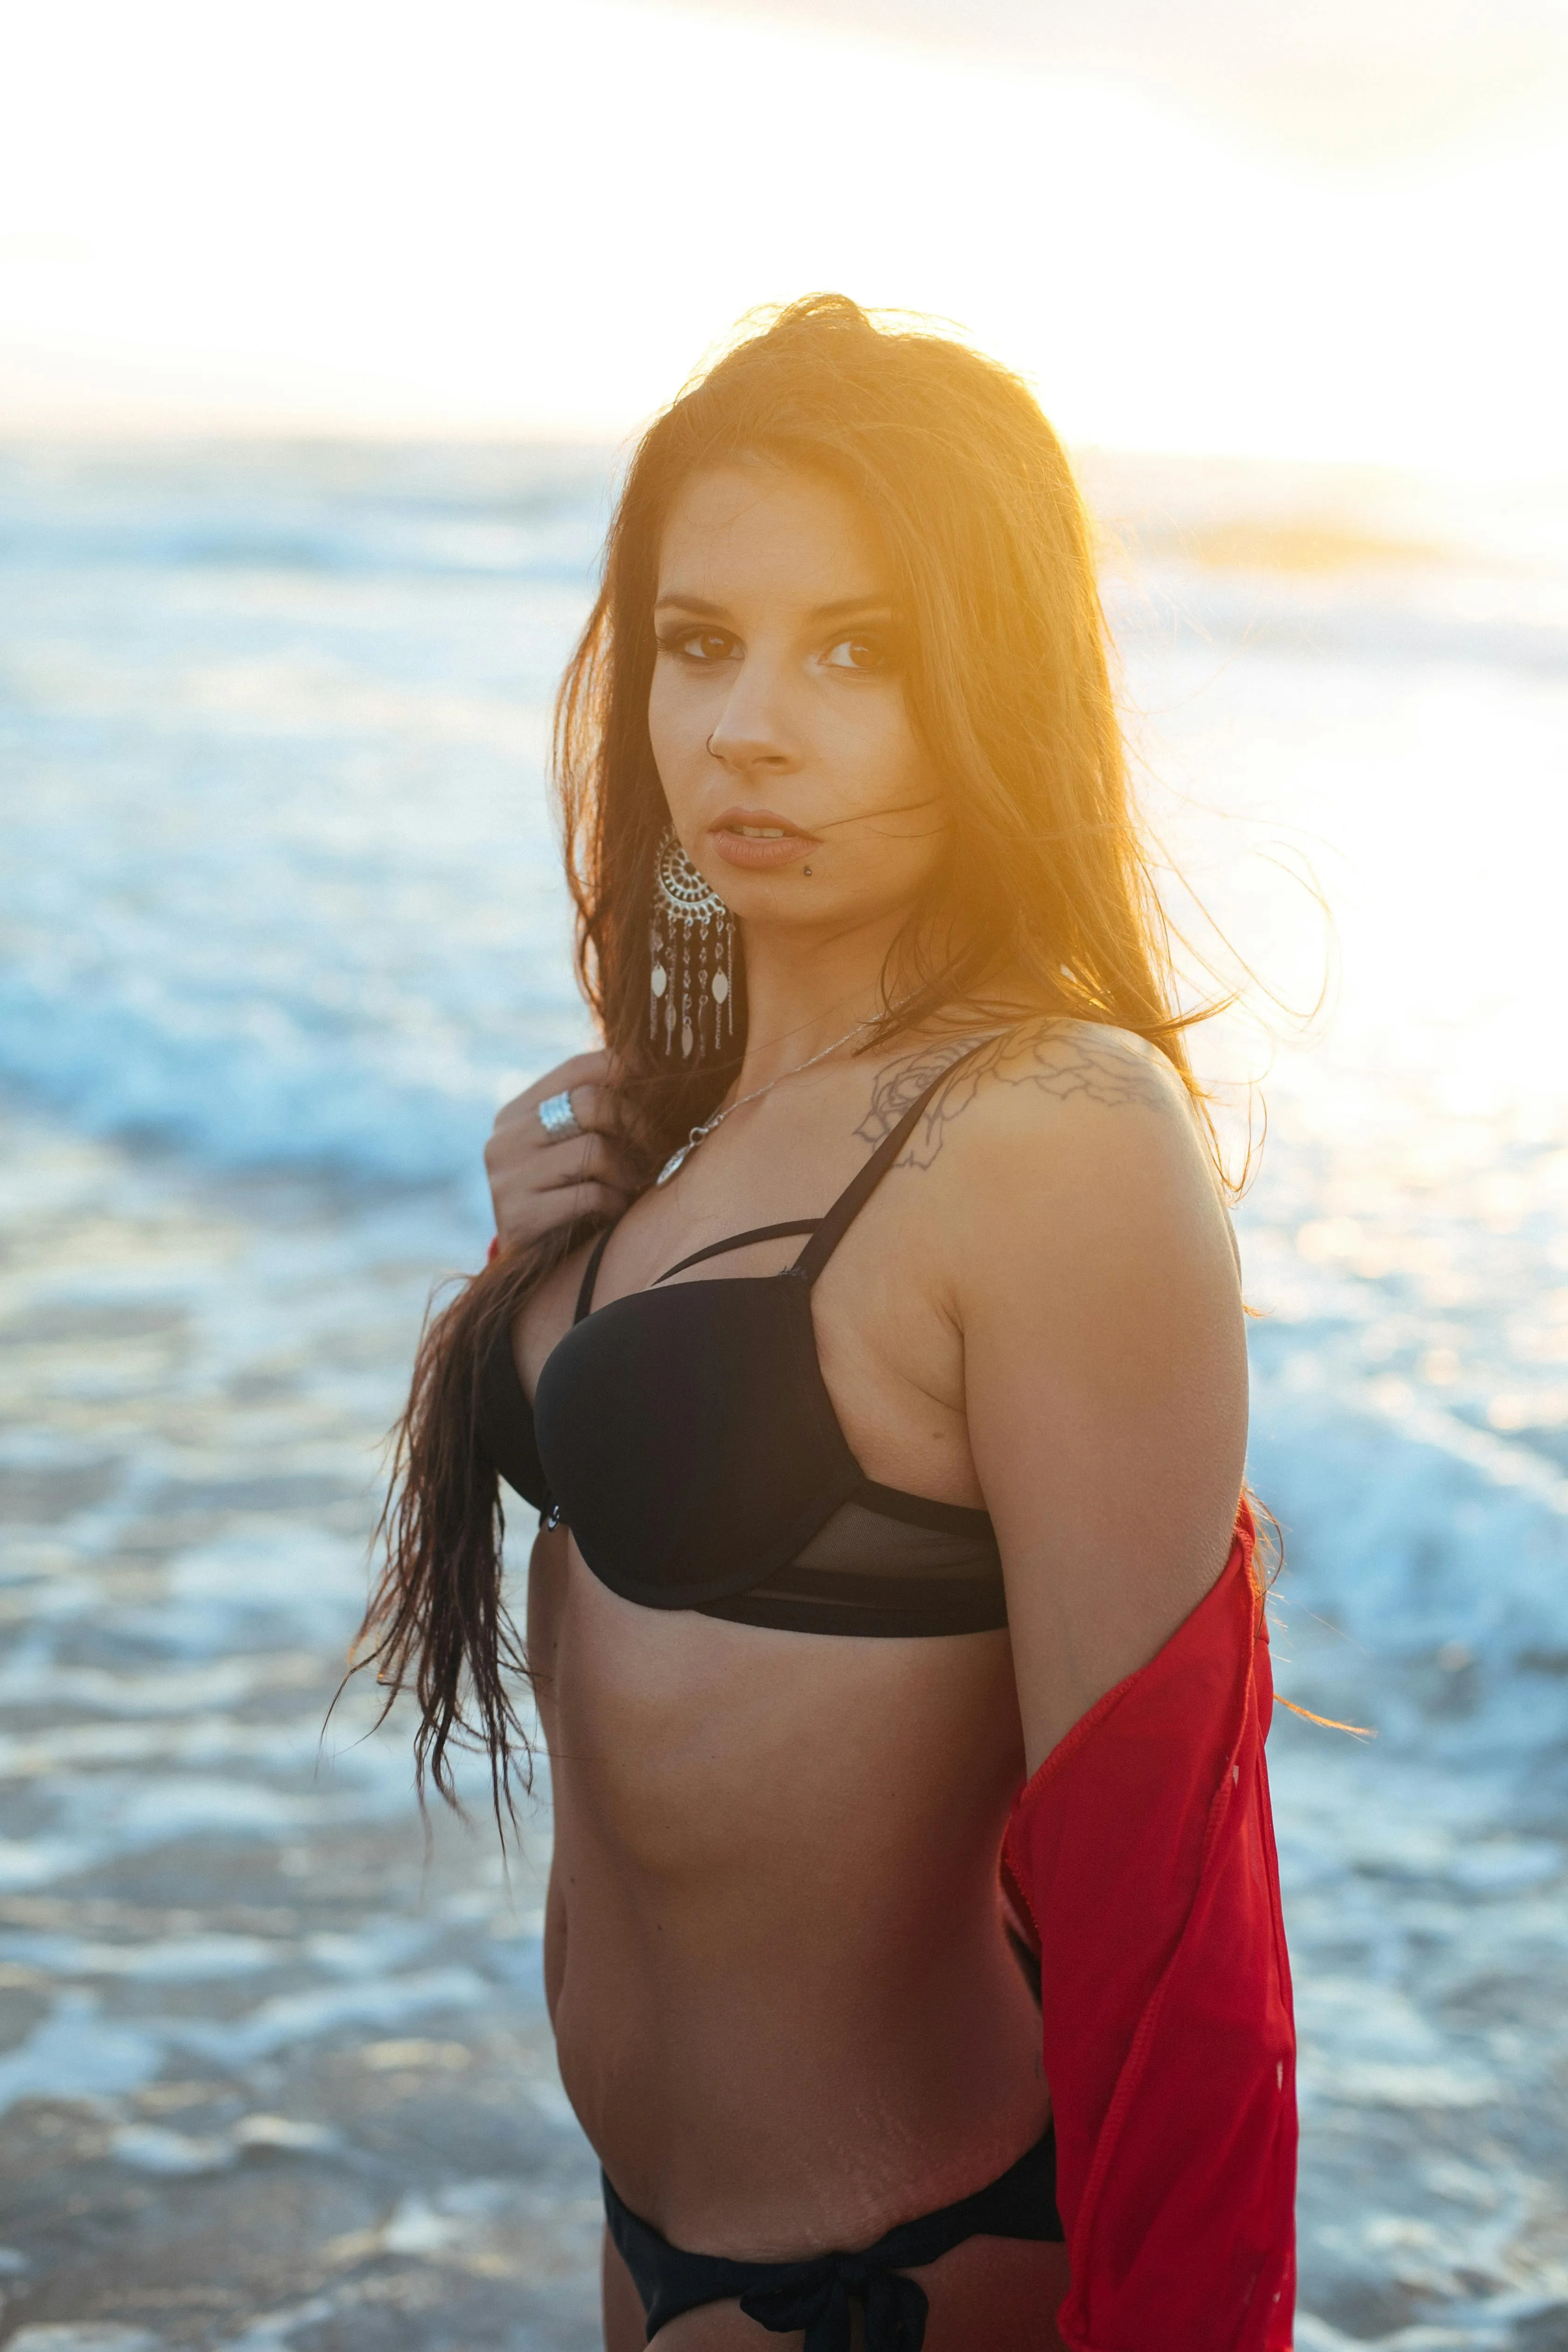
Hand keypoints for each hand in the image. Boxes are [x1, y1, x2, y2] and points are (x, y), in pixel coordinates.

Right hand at [484, 1051, 638, 1249]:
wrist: (531, 1263)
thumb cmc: (564, 1195)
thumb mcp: (570, 1147)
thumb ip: (592, 1112)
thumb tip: (648, 1067)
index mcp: (517, 1113)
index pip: (578, 1068)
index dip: (623, 1069)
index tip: (652, 1082)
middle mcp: (505, 1139)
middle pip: (591, 1103)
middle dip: (634, 1124)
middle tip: (652, 1147)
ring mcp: (507, 1178)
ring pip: (595, 1150)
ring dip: (627, 1172)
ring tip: (629, 1187)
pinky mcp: (519, 1216)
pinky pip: (590, 1195)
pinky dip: (613, 1203)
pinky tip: (613, 1211)